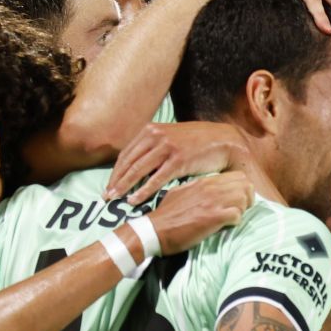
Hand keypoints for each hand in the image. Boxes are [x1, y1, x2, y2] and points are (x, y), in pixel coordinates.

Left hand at [105, 120, 253, 203]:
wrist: (224, 140)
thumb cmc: (198, 142)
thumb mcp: (172, 137)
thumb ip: (154, 146)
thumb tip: (139, 162)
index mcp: (151, 130)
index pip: (126, 153)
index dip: (115, 171)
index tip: (108, 185)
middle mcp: (156, 135)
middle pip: (128, 162)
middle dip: (115, 181)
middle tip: (106, 196)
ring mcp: (167, 147)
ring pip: (138, 170)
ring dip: (124, 187)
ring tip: (115, 200)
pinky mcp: (178, 160)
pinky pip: (156, 179)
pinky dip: (143, 191)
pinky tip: (134, 200)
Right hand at [146, 173, 254, 254]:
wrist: (154, 230)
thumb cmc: (166, 215)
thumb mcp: (181, 193)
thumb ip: (197, 189)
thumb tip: (205, 191)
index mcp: (204, 181)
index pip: (238, 176)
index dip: (242, 189)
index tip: (237, 200)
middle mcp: (211, 188)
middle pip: (246, 185)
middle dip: (247, 198)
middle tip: (239, 210)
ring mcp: (213, 201)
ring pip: (244, 199)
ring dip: (241, 211)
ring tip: (230, 219)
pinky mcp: (213, 217)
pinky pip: (237, 216)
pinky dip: (235, 222)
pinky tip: (224, 226)